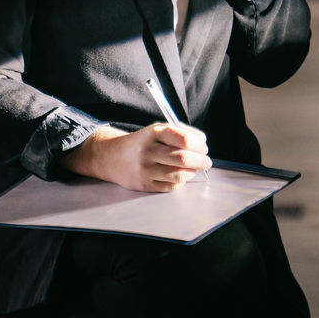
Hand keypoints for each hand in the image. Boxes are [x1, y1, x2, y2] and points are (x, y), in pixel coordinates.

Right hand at [60, 123, 210, 192]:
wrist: (111, 157)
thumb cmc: (143, 143)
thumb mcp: (157, 131)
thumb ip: (180, 134)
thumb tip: (203, 144)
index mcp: (154, 133)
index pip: (183, 139)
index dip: (199, 145)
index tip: (204, 148)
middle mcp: (148, 151)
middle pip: (183, 159)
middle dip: (201, 161)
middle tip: (207, 162)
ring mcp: (145, 170)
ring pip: (179, 175)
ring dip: (192, 173)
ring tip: (194, 169)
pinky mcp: (144, 185)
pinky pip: (171, 186)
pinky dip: (181, 182)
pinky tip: (180, 176)